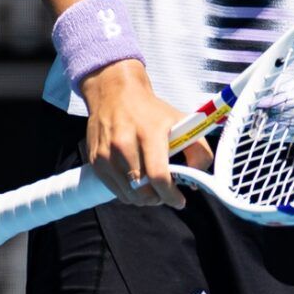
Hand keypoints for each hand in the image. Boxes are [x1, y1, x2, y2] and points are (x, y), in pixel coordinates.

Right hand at [76, 61, 212, 208]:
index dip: (170, 195)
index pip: (158, 175)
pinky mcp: (95, 161)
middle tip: (166, 194)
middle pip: (142, 190)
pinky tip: (137, 182)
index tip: (180, 201)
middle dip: (158, 199)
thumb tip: (195, 181)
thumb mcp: (179, 121)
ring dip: (144, 199)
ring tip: (152, 189)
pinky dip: (128, 193)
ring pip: (128, 195)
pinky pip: (115, 190)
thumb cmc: (149, 110)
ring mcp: (106, 154)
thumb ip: (197, 149)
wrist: (113, 93)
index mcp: (148, 133)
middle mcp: (123, 144)